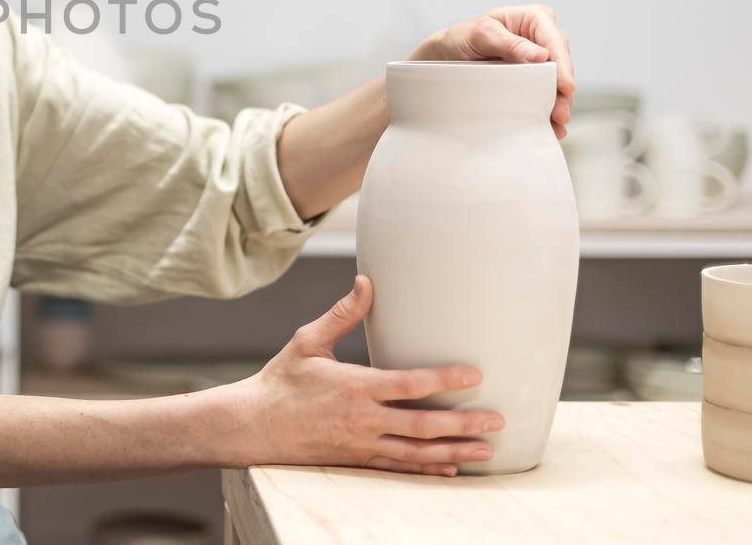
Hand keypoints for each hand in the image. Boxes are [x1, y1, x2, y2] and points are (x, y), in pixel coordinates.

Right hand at [217, 276, 502, 476]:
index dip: (446, 379)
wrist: (254, 426)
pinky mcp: (357, 459)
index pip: (410, 384)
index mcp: (354, 387)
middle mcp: (363, 419)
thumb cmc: (281, 380)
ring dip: (455, 451)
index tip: (475, 375)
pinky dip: (428, 469)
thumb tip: (366, 282)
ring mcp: (362, 444)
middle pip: (424, 425)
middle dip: (465, 423)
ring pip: (418, 452)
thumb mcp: (308, 341)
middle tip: (497, 419)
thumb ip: (342, 314)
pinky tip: (450, 468)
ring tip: (486, 451)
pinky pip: (400, 467)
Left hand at [409, 3, 575, 138]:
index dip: (563, 64)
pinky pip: (546, 95)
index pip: (555, 40)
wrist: (442, 58)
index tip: (566, 86)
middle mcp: (542, 38)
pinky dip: (547, 111)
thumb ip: (509, 43)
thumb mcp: (480, 35)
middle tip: (560, 114)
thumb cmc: (460, 39)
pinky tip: (550, 126)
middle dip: (562, 91)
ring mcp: (539, 61)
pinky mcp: (533, 80)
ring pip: (557, 83)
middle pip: (561, 65)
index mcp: (533, 19)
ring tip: (556, 125)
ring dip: (558, 105)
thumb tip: (541, 56)